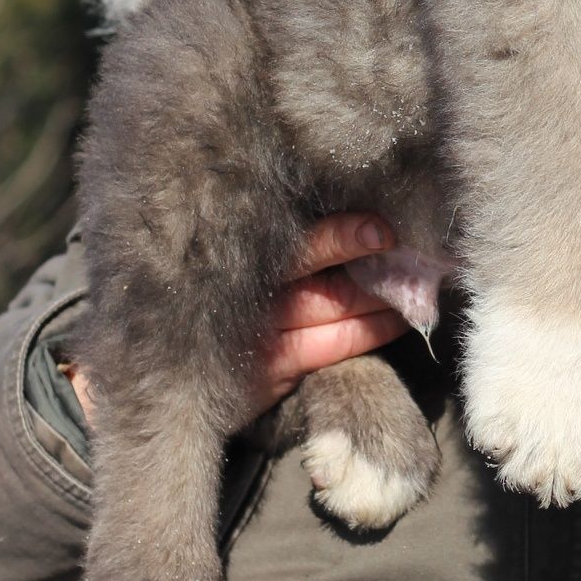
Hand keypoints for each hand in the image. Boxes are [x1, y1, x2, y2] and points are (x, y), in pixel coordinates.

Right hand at [67, 212, 405, 425]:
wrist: (157, 367)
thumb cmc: (206, 287)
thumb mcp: (224, 250)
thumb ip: (273, 231)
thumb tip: (343, 205)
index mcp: (237, 261)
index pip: (300, 250)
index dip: (343, 237)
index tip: (382, 230)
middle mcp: (252, 302)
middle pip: (328, 283)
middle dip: (380, 268)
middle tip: (422, 253)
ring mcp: (265, 342)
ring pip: (340, 315)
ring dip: (387, 299)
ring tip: (423, 281)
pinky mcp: (274, 374)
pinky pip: (336, 350)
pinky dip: (373, 331)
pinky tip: (399, 317)